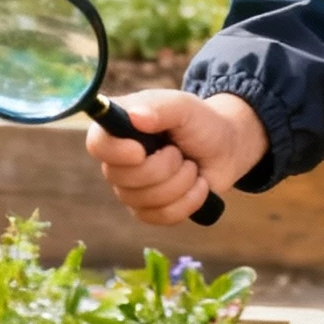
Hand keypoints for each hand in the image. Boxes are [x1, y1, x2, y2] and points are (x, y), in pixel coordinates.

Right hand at [85, 88, 266, 226]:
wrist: (226, 149)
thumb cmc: (201, 123)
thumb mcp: (184, 107)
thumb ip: (161, 107)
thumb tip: (135, 117)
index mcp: (120, 127)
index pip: (97, 144)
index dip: (116, 152)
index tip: (141, 151)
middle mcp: (119, 159)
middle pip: (121, 179)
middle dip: (163, 167)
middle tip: (180, 152)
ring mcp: (132, 188)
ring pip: (143, 201)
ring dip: (180, 183)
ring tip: (191, 166)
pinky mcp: (149, 210)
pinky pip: (160, 216)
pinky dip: (188, 201)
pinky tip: (197, 186)